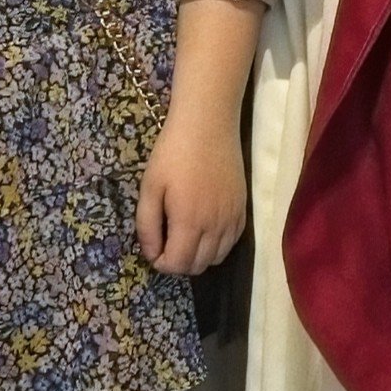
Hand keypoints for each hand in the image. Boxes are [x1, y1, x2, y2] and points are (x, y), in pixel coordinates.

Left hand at [137, 110, 246, 275]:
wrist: (208, 124)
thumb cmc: (173, 153)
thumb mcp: (150, 187)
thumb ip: (147, 226)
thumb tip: (152, 254)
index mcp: (189, 222)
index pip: (178, 264)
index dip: (162, 264)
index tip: (154, 248)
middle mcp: (215, 226)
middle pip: (198, 266)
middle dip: (179, 262)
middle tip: (167, 242)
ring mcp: (233, 218)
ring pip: (217, 258)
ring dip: (198, 256)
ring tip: (185, 236)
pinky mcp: (243, 209)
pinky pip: (232, 243)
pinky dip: (217, 245)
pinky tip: (205, 229)